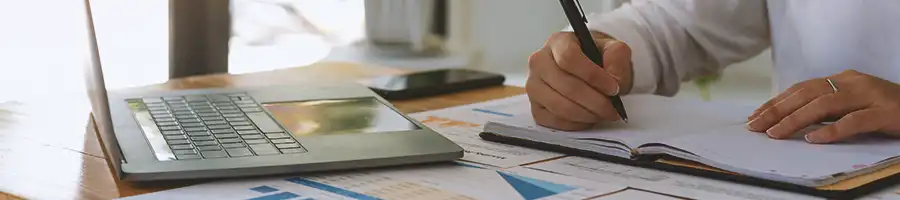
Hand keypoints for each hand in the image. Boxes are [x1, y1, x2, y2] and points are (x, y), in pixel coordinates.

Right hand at [526, 31, 632, 130]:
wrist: (585, 71)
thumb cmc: (597, 60)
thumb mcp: (613, 50)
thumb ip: (617, 57)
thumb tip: (614, 79)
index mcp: (557, 42)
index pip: (569, 58)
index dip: (593, 76)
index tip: (614, 88)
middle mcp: (539, 62)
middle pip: (566, 86)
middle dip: (595, 102)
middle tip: (613, 109)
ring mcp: (534, 86)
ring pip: (560, 106)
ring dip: (587, 114)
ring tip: (603, 114)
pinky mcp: (535, 107)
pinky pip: (555, 121)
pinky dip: (576, 124)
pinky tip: (588, 118)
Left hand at [746, 70, 899, 143]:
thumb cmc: (885, 110)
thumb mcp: (852, 104)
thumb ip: (827, 108)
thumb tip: (790, 119)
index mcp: (842, 80)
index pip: (801, 88)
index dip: (777, 102)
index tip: (755, 116)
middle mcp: (852, 83)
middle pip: (806, 94)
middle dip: (777, 110)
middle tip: (756, 125)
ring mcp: (869, 96)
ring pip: (824, 105)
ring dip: (796, 119)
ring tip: (776, 133)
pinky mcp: (885, 112)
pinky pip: (854, 121)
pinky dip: (832, 130)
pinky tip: (813, 138)